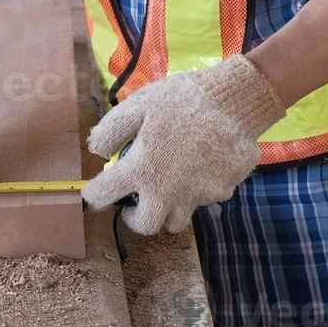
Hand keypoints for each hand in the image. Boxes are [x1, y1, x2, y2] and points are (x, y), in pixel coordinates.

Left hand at [80, 55, 285, 234]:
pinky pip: (204, 200)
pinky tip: (199, 166)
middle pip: (145, 226)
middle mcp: (168, 192)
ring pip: (176, 221)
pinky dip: (196, 191)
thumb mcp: (138, 104)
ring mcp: (197, 196)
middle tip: (134, 200)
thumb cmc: (182, 100)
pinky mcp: (222, 192)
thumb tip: (97, 152)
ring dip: (166, 209)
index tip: (95, 192)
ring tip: (166, 185)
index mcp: (142, 170)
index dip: (93, 194)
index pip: (103, 196)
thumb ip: (111, 130)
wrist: (234, 101)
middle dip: (134, 217)